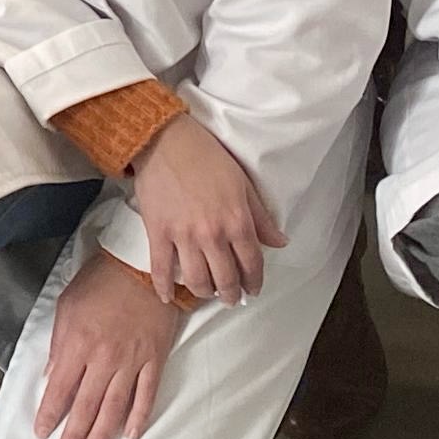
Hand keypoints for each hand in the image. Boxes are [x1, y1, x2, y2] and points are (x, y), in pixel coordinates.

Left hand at [31, 245, 187, 438]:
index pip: (60, 389)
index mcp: (78, 344)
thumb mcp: (67, 307)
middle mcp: (104, 358)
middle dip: (74, 435)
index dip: (50, 414)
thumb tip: (52, 377)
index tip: (42, 433)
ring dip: (102, 435)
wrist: (140, 266)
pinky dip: (138, 416)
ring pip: (115, 407)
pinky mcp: (154, 359)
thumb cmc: (99, 283)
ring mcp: (131, 361)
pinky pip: (146, 394)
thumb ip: (58, 345)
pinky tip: (131, 434)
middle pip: (87, 405)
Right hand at [126, 112, 284, 304]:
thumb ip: (261, 217)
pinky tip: (167, 297)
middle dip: (230, 294)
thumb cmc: (206, 156)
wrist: (165, 140)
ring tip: (207, 293)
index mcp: (237, 221)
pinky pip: (161, 269)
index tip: (252, 290)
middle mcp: (213, 234)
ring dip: (204, 292)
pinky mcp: (158, 233)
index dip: (254, 282)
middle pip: (225, 278)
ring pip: (197, 280)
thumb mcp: (243, 183)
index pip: (252, 264)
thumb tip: (280, 242)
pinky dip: (164, 287)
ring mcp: (184, 236)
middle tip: (230, 298)